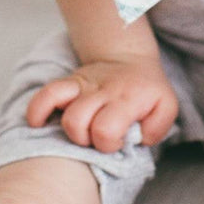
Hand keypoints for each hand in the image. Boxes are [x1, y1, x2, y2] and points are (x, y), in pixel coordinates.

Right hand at [25, 55, 178, 153]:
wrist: (131, 59)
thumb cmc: (147, 91)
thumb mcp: (166, 106)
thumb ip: (157, 127)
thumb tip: (139, 139)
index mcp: (127, 99)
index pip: (105, 130)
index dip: (108, 144)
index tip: (118, 141)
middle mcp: (103, 91)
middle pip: (77, 122)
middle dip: (85, 140)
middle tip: (98, 137)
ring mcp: (84, 85)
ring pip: (61, 109)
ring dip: (69, 130)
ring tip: (82, 131)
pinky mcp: (70, 82)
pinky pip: (45, 93)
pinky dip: (37, 110)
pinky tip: (40, 123)